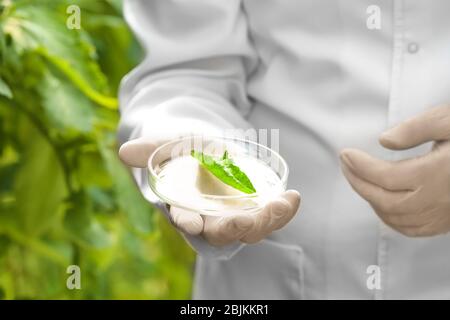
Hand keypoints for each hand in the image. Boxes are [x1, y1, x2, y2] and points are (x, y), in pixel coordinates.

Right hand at [119, 136, 300, 245]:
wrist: (207, 149)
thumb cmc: (185, 149)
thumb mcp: (169, 143)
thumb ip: (150, 148)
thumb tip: (124, 151)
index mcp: (185, 205)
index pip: (184, 219)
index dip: (186, 221)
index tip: (191, 222)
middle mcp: (210, 216)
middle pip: (222, 233)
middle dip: (233, 229)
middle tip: (244, 222)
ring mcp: (235, 214)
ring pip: (250, 229)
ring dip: (266, 221)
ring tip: (282, 204)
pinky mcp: (255, 208)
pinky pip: (269, 216)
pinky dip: (282, 211)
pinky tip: (292, 197)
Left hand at [340, 105, 449, 236]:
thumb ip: (417, 128)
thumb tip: (384, 140)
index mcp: (437, 173)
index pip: (385, 176)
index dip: (359, 166)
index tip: (345, 154)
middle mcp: (438, 199)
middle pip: (383, 200)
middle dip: (358, 183)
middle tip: (346, 165)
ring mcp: (444, 214)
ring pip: (395, 218)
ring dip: (370, 200)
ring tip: (358, 179)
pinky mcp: (448, 221)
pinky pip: (412, 229)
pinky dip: (390, 218)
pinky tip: (382, 203)